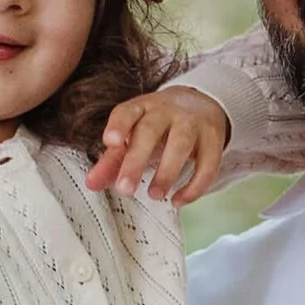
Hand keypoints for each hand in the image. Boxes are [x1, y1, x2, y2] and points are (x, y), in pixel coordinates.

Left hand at [86, 86, 232, 202]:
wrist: (201, 104)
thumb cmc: (159, 126)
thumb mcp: (134, 136)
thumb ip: (113, 161)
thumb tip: (91, 184)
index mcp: (142, 108)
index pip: (127, 112)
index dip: (119, 125)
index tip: (110, 142)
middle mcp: (167, 111)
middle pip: (150, 131)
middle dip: (136, 161)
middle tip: (125, 189)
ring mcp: (192, 123)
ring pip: (181, 144)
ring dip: (167, 172)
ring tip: (155, 196)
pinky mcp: (213, 139)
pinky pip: (208, 163)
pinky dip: (195, 185)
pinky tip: (179, 200)